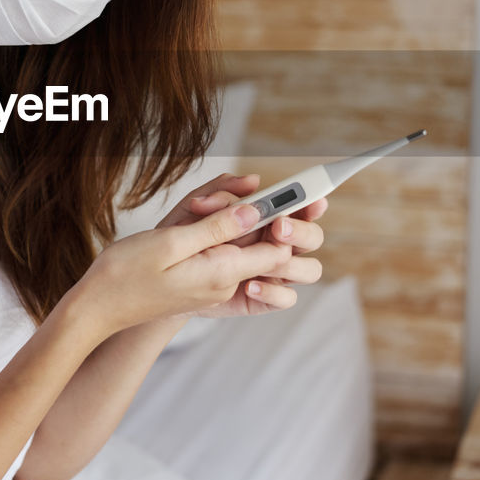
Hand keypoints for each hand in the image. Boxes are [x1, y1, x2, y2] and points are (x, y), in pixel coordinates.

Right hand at [70, 197, 297, 339]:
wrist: (97, 308)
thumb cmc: (125, 274)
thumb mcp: (171, 242)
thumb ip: (216, 228)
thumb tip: (255, 212)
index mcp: (221, 273)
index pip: (277, 250)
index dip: (280, 220)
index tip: (266, 192)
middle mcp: (224, 283)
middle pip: (262, 245)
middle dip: (251, 213)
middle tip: (220, 194)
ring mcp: (213, 285)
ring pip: (240, 245)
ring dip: (228, 219)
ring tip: (199, 204)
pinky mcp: (200, 282)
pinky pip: (222, 252)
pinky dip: (214, 230)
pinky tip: (194, 216)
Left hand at [154, 172, 326, 317]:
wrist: (165, 273)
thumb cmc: (185, 234)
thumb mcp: (196, 207)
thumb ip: (222, 191)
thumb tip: (252, 181)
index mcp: (270, 217)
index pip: (303, 207)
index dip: (313, 203)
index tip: (312, 200)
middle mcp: (279, 244)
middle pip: (313, 238)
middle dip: (301, 231)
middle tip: (278, 227)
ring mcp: (275, 272)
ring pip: (309, 269)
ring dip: (290, 263)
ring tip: (259, 261)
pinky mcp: (265, 298)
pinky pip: (286, 298)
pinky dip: (272, 292)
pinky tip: (248, 285)